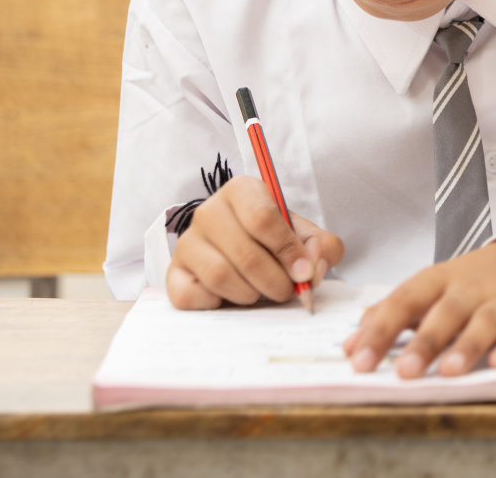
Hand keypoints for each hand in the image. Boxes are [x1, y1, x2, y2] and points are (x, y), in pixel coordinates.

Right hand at [166, 175, 344, 309]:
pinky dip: (218, 304)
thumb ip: (322, 248)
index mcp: (242, 191)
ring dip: (250, 293)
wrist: (245, 254)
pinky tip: (230, 296)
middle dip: (275, 281)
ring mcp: (187, 242)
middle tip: (286, 290)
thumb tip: (311, 270)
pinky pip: (192, 296)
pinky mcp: (173, 273)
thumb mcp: (306, 237)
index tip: (304, 273)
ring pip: (220, 276)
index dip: (288, 251)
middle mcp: (208, 211)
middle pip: (246, 254)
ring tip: (260, 291)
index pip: (262, 218)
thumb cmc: (275, 242)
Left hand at [344, 237, 495, 378]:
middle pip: (445, 313)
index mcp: (437, 281)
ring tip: (449, 371)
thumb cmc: (468, 284)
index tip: (359, 360)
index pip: (404, 301)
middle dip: (425, 342)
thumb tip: (348, 348)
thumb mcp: (427, 290)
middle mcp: (469, 288)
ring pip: (485, 321)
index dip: (381, 330)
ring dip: (467, 346)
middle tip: (404, 372)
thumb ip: (388, 316)